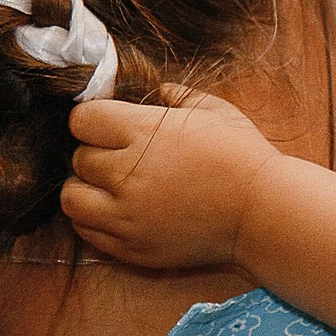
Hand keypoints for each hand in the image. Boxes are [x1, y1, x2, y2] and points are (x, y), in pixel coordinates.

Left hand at [63, 85, 279, 269]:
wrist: (264, 213)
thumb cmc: (244, 157)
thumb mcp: (216, 111)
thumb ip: (180, 96)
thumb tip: (159, 89)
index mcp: (145, 132)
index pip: (83, 121)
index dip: (93, 121)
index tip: (109, 126)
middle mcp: (128, 173)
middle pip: (79, 158)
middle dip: (96, 154)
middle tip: (121, 158)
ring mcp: (127, 214)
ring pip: (71, 198)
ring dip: (85, 189)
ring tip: (109, 188)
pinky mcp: (132, 246)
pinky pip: (87, 232)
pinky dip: (94, 219)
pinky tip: (117, 211)